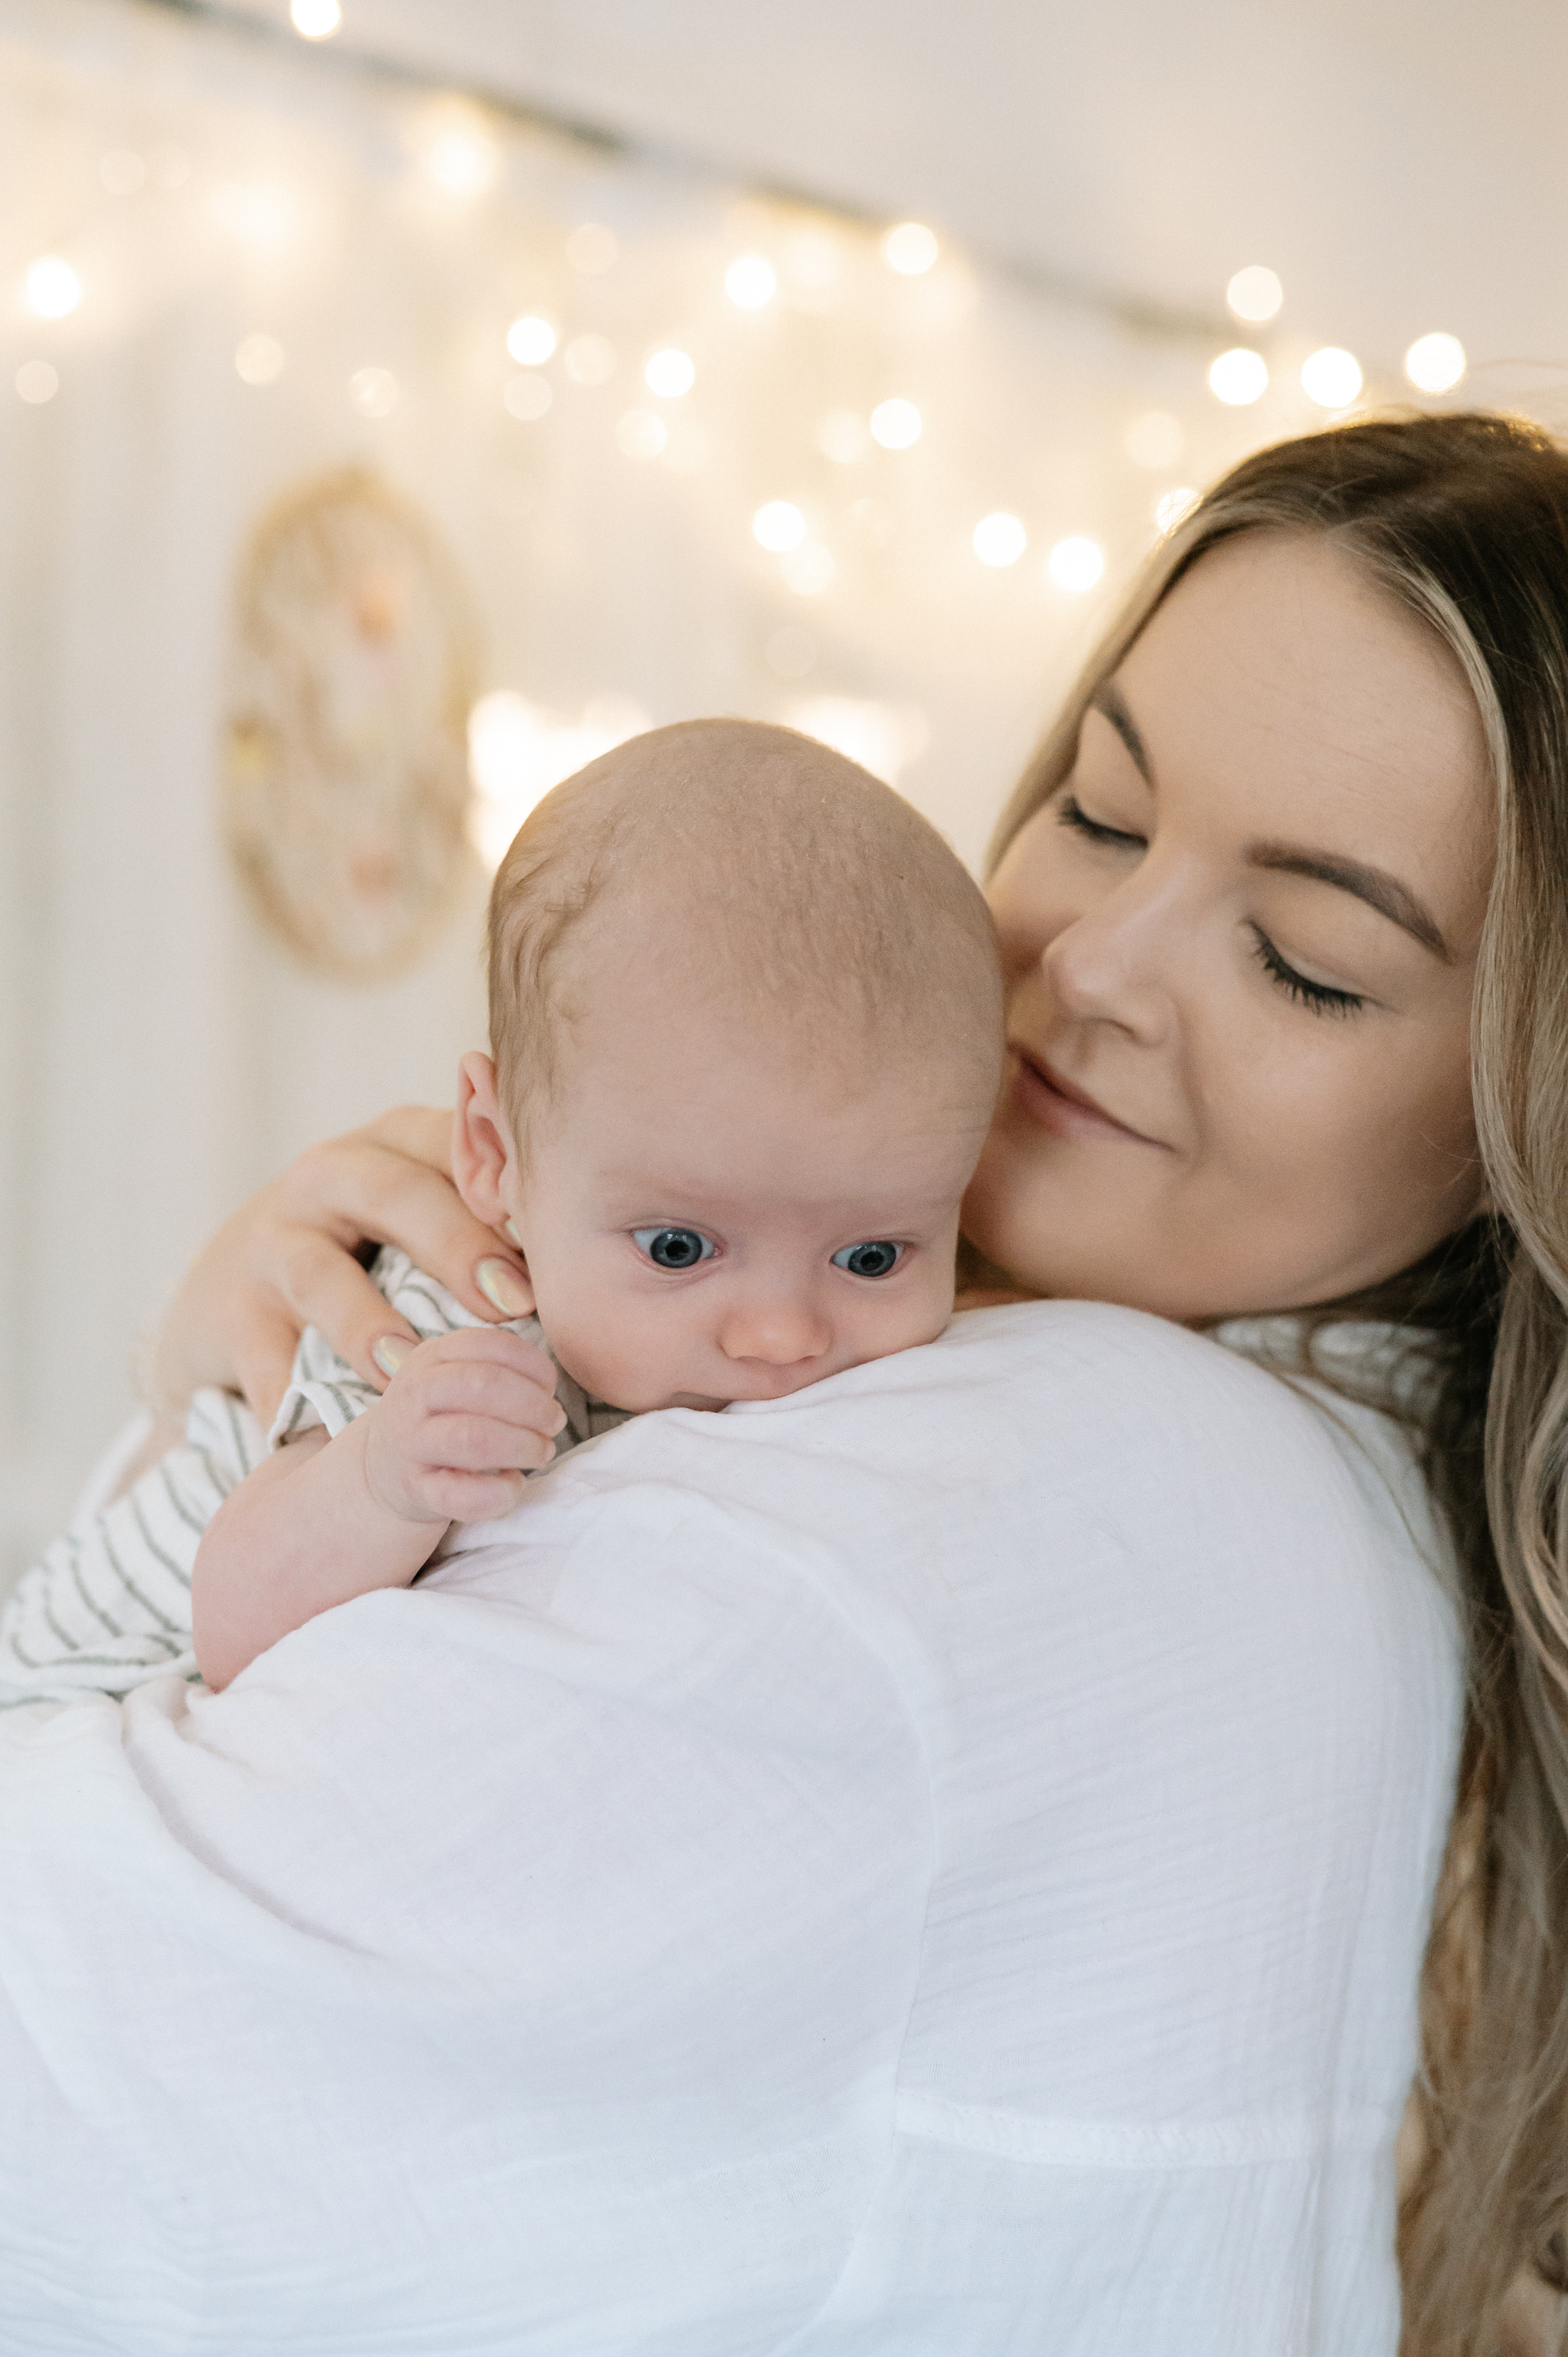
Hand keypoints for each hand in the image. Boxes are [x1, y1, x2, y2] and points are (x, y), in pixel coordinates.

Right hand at [150, 1107, 534, 1427]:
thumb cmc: (376, 1245)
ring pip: (318, 1272)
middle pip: (395, 1194)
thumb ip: (498, 1212)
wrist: (242, 1282)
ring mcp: (273, 1237)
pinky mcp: (228, 1304)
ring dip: (367, 1324)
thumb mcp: (431, 1207)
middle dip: (458, 1245)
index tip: (559, 1244)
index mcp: (397, 1142)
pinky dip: (286, 1394)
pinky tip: (322, 1435)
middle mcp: (331, 1175)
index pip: (455, 1145)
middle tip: (514, 1302)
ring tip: (410, 1370)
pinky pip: (257, 1351)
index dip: (508, 1190)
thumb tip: (601, 1250)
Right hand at [360, 1327, 567, 1525]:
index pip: (488, 1345)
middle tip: (554, 1422)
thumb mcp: (455, 1375)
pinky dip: (499, 1492)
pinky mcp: (416, 1490)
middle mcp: (415, 1394)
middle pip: (481, 1385)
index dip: (533, 1365)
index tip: (550, 1388)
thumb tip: (547, 1391)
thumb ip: (499, 1369)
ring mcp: (411, 1443)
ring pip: (472, 1438)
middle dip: (533, 1405)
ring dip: (522, 1446)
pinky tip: (513, 1484)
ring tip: (542, 1451)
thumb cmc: (440, 1416)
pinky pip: (460, 1495)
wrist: (383, 1467)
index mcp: (431, 1357)